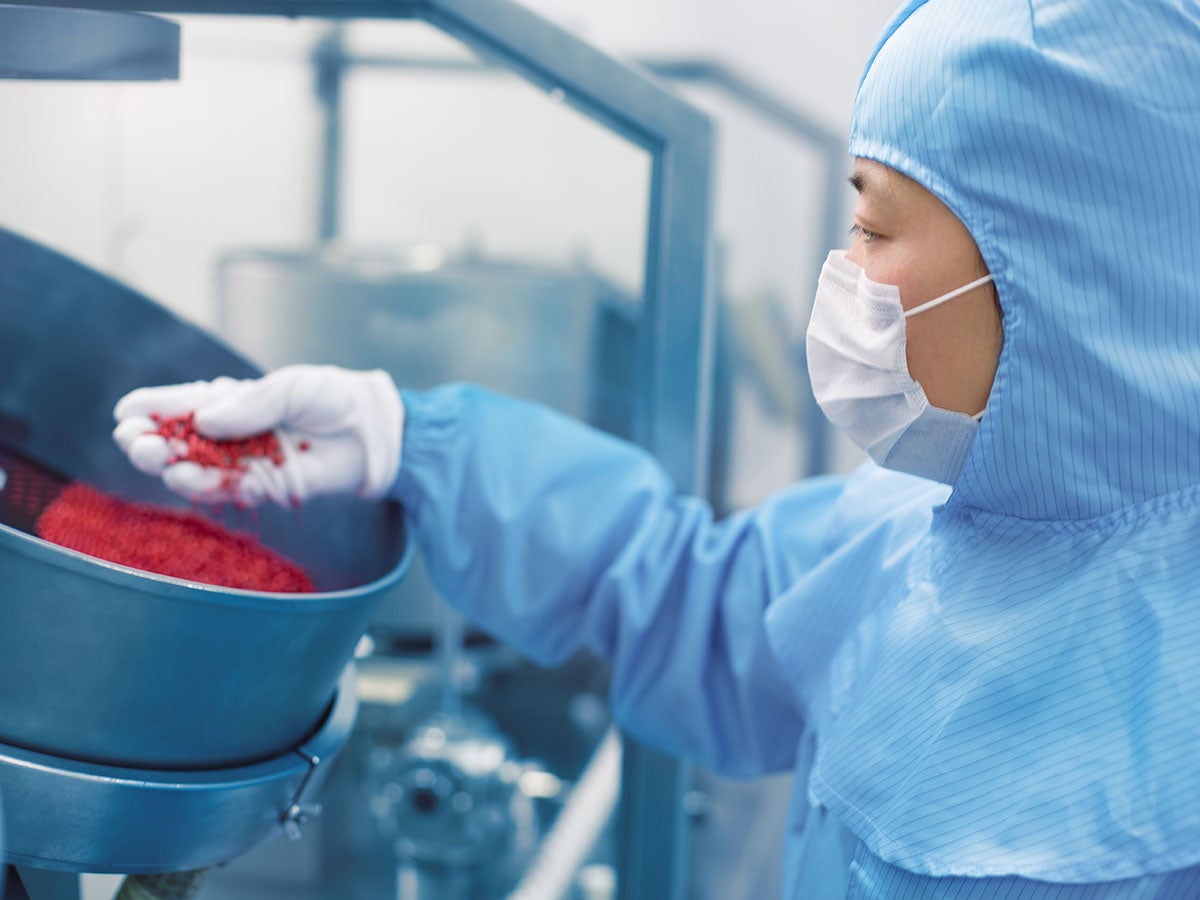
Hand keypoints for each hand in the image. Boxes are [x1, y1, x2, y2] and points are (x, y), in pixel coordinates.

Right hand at [113, 365, 403, 506]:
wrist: (375, 430)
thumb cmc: (332, 398)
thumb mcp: (290, 388)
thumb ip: (250, 405)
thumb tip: (205, 420)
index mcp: (232, 403)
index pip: (182, 406)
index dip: (152, 410)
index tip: (126, 414)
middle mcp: (232, 435)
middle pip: (180, 442)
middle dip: (152, 442)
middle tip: (136, 443)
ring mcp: (247, 462)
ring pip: (199, 470)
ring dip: (174, 469)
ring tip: (159, 463)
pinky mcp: (267, 487)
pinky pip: (231, 490)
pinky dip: (209, 487)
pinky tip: (186, 480)